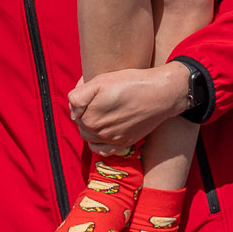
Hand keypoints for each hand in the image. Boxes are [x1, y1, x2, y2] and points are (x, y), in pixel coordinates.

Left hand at [68, 63, 188, 149]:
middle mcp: (98, 132)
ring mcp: (111, 140)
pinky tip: (102, 132)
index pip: (73, 109)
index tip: (93, 89)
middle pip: (80, 123)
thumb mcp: (99, 81)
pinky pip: (102, 150)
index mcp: (88, 117)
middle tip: (99, 98)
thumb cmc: (130, 83)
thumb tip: (72, 110)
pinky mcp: (123, 143)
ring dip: (90, 126)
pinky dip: (98, 143)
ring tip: (100, 113)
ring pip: (88, 136)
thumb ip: (78, 97)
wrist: (160, 94)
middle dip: (85, 111)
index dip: (82, 97)